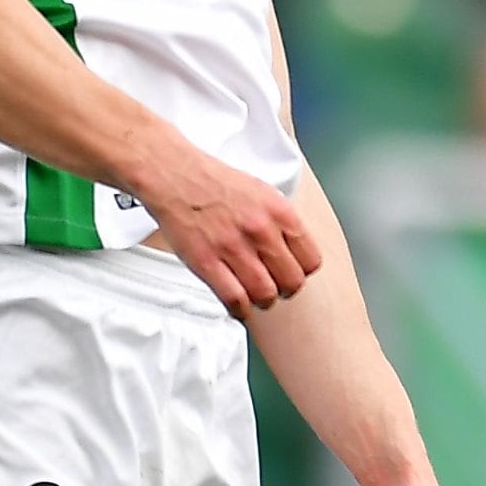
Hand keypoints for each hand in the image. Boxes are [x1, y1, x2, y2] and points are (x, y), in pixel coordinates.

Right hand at [134, 143, 318, 311]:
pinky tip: (238, 305)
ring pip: (265, 295)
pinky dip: (240, 309)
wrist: (175, 176)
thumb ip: (280, 222)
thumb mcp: (262, 192)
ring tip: (255, 295)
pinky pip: (234, 299)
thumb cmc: (214, 183)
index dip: (302, 271)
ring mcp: (233, 248)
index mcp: (279, 212)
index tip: (292, 272)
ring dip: (262, 300)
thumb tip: (293, 249)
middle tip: (274, 286)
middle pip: (292, 281)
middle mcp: (260, 230)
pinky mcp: (206, 262)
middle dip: (285, 289)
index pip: (311, 260)